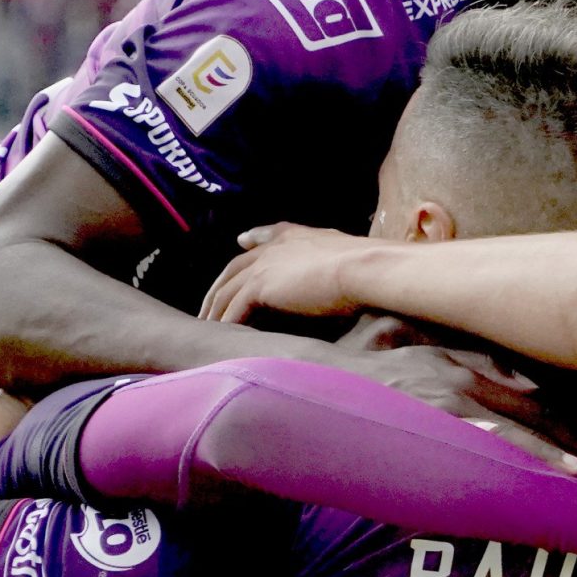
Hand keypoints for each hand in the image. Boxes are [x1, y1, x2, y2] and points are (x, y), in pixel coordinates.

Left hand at [202, 223, 373, 324]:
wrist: (367, 268)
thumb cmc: (369, 267)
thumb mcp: (350, 255)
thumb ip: (338, 257)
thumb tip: (352, 263)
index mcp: (295, 237)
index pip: (266, 238)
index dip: (252, 241)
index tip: (242, 241)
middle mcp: (274, 249)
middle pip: (233, 270)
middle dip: (217, 290)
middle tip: (207, 309)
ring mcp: (264, 266)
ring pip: (226, 292)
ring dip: (214, 313)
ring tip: (206, 332)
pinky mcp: (260, 286)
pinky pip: (233, 310)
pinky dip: (224, 325)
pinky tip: (221, 340)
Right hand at [310, 338, 576, 471]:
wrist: (294, 373)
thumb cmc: (343, 366)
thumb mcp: (392, 343)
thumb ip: (434, 354)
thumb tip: (480, 387)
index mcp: (451, 348)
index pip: (521, 379)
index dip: (558, 411)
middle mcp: (452, 363)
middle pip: (527, 400)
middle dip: (568, 433)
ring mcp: (437, 387)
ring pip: (508, 418)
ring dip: (549, 445)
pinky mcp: (418, 411)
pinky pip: (471, 432)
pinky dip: (506, 446)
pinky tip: (536, 465)